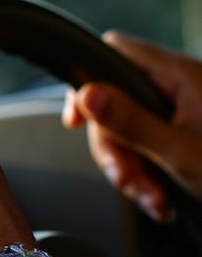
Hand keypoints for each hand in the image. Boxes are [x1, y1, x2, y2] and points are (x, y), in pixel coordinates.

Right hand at [63, 30, 201, 221]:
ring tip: (154, 200)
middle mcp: (175, 90)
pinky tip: (160, 201)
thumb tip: (87, 94)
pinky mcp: (176, 138)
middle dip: (114, 149)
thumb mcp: (180, 151)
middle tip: (127, 178)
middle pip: (112, 106)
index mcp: (178, 76)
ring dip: (131, 173)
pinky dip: (145, 179)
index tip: (75, 121)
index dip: (88, 82)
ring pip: (125, 136)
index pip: (115, 55)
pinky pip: (142, 153)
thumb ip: (131, 121)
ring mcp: (175, 116)